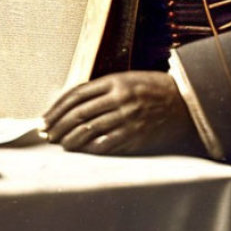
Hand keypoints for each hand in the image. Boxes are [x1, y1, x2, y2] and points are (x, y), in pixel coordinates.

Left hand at [42, 71, 204, 155]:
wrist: (184, 102)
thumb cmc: (151, 90)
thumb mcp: (125, 80)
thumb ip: (101, 90)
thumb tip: (72, 105)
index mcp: (114, 81)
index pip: (76, 95)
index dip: (57, 108)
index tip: (45, 118)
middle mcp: (120, 99)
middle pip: (79, 113)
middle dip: (58, 125)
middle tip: (47, 134)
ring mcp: (128, 118)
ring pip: (90, 130)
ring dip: (71, 139)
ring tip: (61, 144)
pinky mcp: (136, 136)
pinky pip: (107, 144)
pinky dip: (91, 148)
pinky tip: (82, 151)